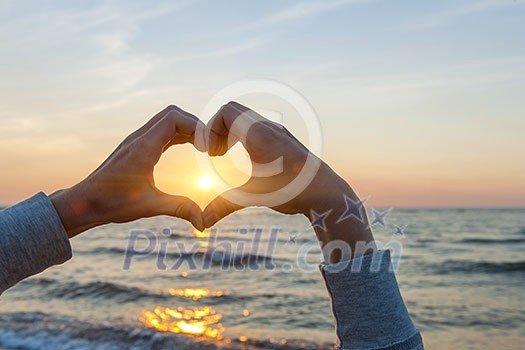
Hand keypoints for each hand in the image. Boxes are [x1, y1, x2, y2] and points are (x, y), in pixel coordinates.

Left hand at [50, 105, 205, 237]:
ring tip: (203, 147)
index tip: (207, 148)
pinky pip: (161, 131)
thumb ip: (179, 208)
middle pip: (172, 113)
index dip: (196, 127)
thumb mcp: (149, 206)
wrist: (83, 202)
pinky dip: (177, 134)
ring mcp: (136, 141)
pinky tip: (188, 149)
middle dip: (194, 125)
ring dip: (186, 128)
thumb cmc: (111, 203)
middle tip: (209, 145)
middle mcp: (139, 138)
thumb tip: (203, 223)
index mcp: (143, 147)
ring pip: (166, 120)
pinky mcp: (136, 147)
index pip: (174, 118)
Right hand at [202, 102, 374, 261]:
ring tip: (224, 156)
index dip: (210, 129)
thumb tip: (203, 222)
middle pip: (233, 111)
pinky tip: (244, 159)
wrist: (326, 192)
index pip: (226, 112)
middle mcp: (268, 128)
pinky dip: (242, 136)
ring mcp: (277, 132)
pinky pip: (255, 127)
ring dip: (230, 133)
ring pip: (245, 118)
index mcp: (258, 135)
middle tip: (214, 155)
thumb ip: (225, 205)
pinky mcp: (283, 140)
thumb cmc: (292, 192)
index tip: (210, 154)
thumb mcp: (255, 197)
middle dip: (217, 130)